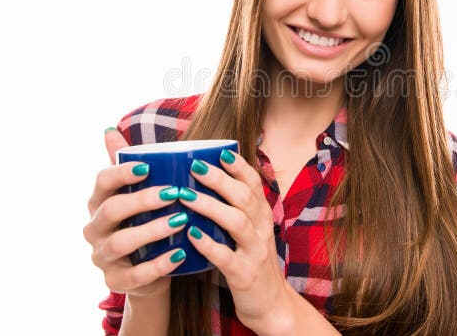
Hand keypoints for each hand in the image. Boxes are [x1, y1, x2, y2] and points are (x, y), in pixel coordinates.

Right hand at [82, 128, 187, 297]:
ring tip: (181, 221)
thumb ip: (126, 164)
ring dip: (151, 230)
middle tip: (174, 193)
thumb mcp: (134, 193)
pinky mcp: (115, 281)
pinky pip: (134, 275)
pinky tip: (179, 254)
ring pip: (121, 242)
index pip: (102, 182)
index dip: (122, 173)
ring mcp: (102, 256)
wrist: (147, 270)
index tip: (147, 167)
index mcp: (99, 201)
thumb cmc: (142, 222)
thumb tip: (109, 129)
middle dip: (142, 200)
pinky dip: (157, 265)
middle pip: (111, 210)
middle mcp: (95, 228)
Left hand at [181, 149, 293, 332]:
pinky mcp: (245, 274)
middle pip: (244, 198)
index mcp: (262, 216)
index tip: (221, 152)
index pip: (254, 184)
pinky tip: (190, 236)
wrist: (271, 304)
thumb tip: (204, 182)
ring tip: (185, 197)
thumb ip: (234, 209)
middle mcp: (262, 229)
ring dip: (211, 207)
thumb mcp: (250, 231)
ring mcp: (255, 252)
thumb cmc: (251, 261)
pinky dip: (208, 245)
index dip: (239, 167)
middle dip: (220, 180)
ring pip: (237, 222)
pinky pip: (226, 257)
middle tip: (195, 166)